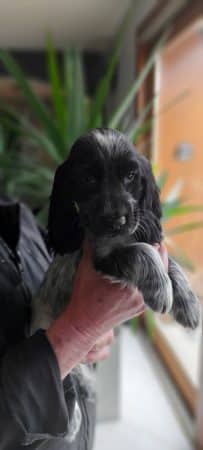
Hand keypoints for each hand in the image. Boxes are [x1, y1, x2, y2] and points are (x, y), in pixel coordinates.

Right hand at [47, 240, 167, 377]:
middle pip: (159, 270)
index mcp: (129, 284)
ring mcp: (142, 303)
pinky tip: (146, 269)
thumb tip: (96, 230)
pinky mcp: (141, 308)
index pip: (150, 260)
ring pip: (158, 280)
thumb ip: (93, 247)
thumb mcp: (86, 267)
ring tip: (151, 253)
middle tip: (155, 243)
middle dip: (157, 255)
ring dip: (156, 267)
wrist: (84, 323)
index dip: (153, 247)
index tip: (151, 238)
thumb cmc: (84, 296)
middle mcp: (139, 294)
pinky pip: (153, 289)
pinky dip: (152, 278)